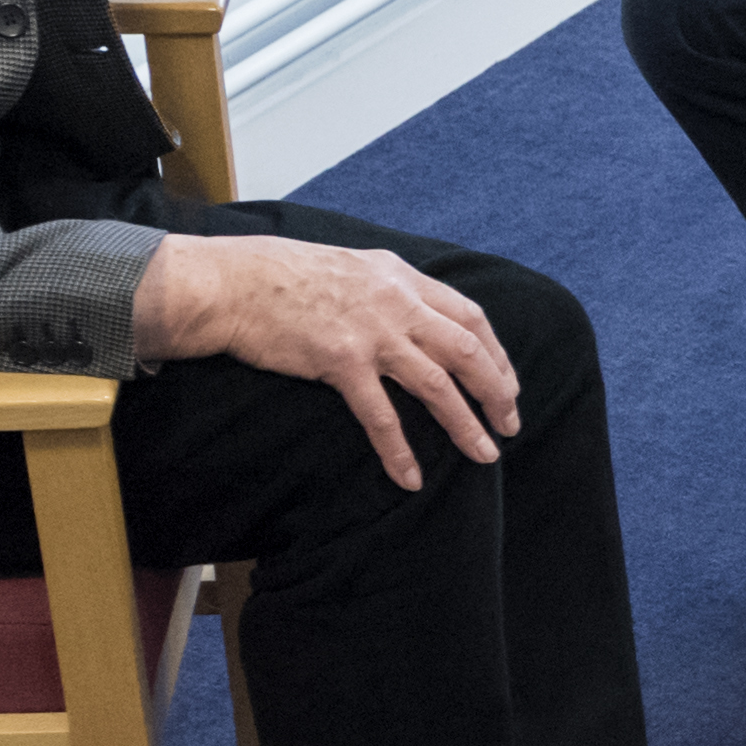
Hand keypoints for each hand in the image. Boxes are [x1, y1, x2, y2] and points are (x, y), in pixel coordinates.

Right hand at [135, 227, 521, 487]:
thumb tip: (413, 315)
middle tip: (511, 423)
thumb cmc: (283, 276)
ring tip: (485, 454)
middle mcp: (397, 302)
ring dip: (467, 423)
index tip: (508, 383)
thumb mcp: (351, 266)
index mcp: (402, 277)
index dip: (496, 353)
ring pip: (437, 385)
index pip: (470, 316)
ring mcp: (371, 332)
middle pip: (467, 350)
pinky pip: (382, 415)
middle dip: (497, 391)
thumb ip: (387, 289)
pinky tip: (411, 478)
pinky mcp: (341, 361)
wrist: (234, 282)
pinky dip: (400, 450)